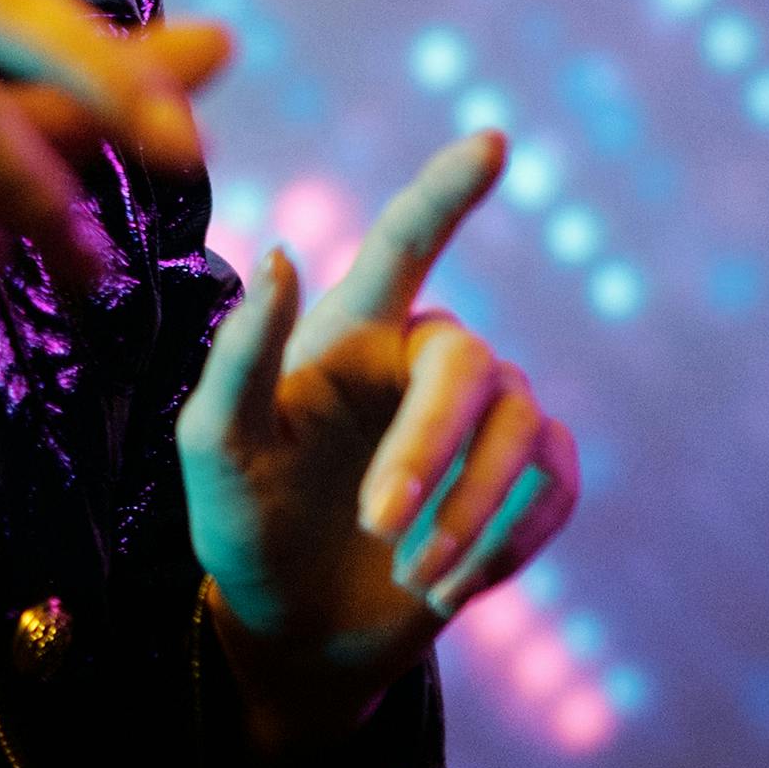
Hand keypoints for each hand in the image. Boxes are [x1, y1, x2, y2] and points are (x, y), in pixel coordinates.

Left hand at [178, 130, 581, 750]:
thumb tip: (280, 254)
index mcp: (348, 332)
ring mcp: (484, 416)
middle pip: (467, 365)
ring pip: (520, 430)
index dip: (448, 191)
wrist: (292, 626)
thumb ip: (238, 358)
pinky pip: (554, 485)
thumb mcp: (214, 448)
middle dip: (429, 448)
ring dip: (466, 512)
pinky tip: (448, 588)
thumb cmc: (241, 523)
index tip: (491, 141)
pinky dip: (505, 542)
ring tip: (411, 575)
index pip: (405, 243)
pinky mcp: (527, 479)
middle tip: (378, 524)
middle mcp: (423, 358)